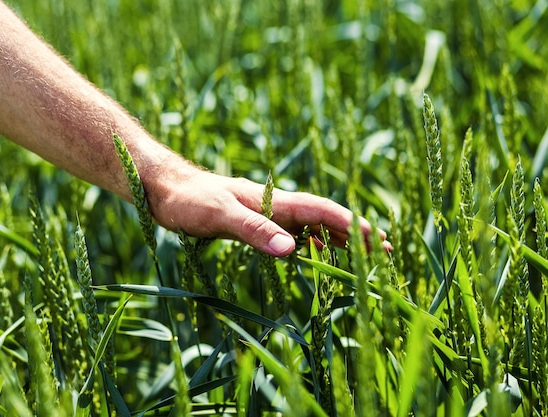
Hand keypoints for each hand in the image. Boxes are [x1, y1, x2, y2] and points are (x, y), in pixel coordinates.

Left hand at [144, 162, 389, 256]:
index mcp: (273, 201)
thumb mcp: (220, 216)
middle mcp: (275, 205)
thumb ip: (255, 232)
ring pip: (311, 226)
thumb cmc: (189, 200)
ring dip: (337, 238)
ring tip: (361, 254)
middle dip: (355, 232)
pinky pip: (292, 233)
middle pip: (324, 217)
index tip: (378, 239)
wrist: (164, 188)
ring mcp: (265, 212)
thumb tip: (294, 251)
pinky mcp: (253, 222)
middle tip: (383, 251)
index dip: (352, 224)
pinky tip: (315, 254)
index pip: (323, 211)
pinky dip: (311, 243)